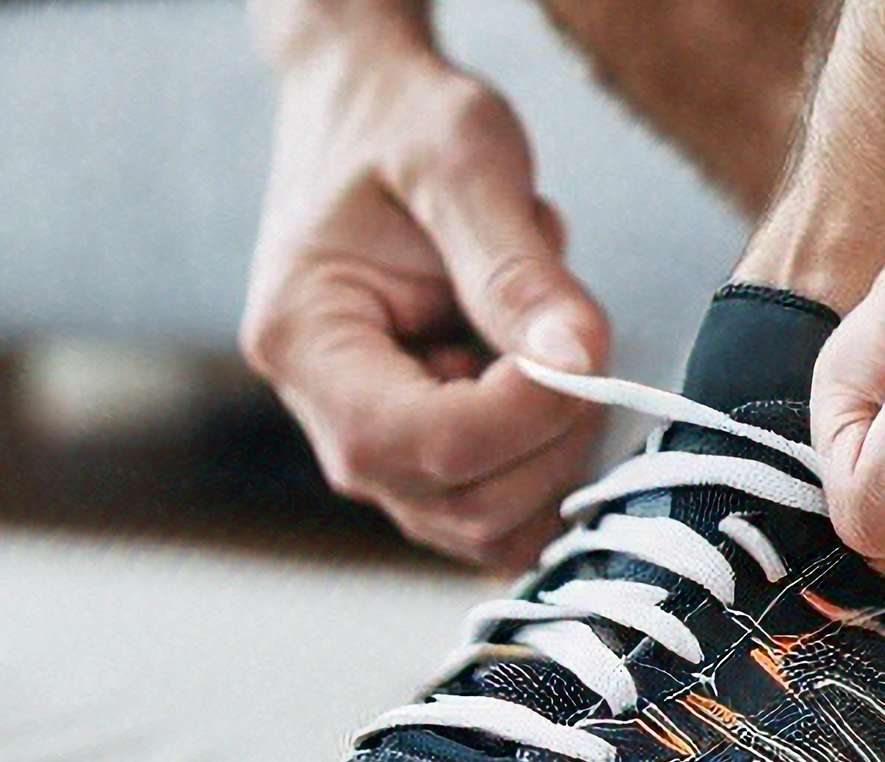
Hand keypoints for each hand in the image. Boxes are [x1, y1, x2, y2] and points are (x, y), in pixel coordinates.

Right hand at [241, 33, 608, 568]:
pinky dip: (552, 458)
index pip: (417, 444)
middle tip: (577, 332)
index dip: (522, 415)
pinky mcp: (423, 455)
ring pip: (489, 526)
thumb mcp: (462, 161)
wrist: (369, 113)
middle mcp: (328, 417)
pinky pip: (504, 507)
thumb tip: (578, 361)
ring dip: (557, 446)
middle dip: (551, 435)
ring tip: (546, 339)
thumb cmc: (400, 123)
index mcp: (305, 343)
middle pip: (461, 504)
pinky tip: (546, 376)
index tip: (579, 347)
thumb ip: (516, 269)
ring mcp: (377, 448)